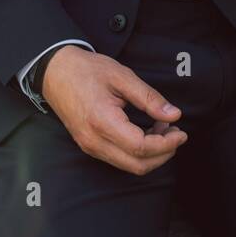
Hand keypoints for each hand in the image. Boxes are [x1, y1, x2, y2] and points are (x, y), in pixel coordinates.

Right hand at [41, 45, 186, 174]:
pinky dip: (138, 152)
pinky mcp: (89, 146)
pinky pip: (119, 159)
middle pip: (137, 165)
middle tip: (175, 132)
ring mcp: (90, 146)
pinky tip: (146, 132)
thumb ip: (149, 98)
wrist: (54, 71)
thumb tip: (174, 115)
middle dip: (163, 154)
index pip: (141, 147)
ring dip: (151, 154)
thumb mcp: (121, 76)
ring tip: (162, 129)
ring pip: (129, 166)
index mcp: (102, 121)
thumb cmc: (86, 70)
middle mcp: (94, 141)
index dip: (166, 144)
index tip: (181, 131)